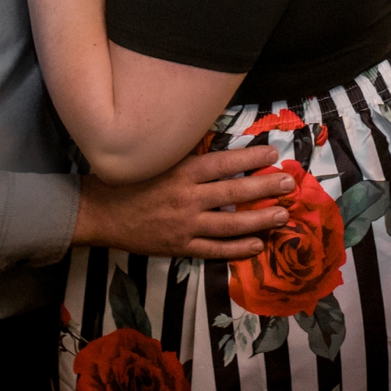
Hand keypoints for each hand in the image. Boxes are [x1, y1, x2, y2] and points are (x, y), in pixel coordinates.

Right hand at [72, 142, 295, 259]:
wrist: (101, 212)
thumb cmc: (132, 180)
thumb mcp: (160, 159)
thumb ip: (189, 154)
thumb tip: (221, 140)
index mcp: (182, 171)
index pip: (224, 162)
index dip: (251, 157)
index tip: (274, 153)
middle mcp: (187, 197)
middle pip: (234, 191)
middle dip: (265, 187)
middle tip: (289, 183)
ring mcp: (185, 225)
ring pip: (231, 223)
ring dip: (260, 219)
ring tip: (282, 215)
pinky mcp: (180, 246)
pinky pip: (215, 249)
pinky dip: (238, 248)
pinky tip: (258, 244)